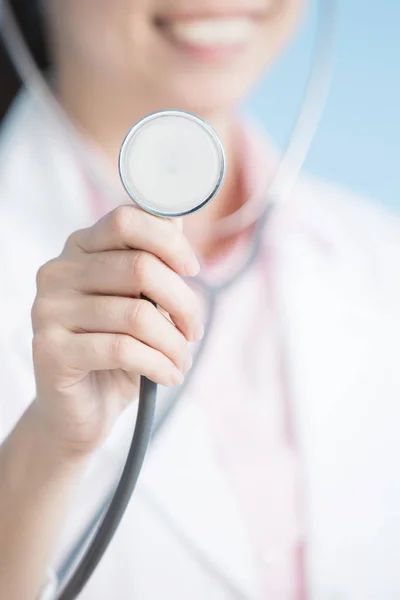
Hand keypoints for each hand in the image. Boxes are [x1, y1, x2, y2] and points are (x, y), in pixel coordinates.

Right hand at [31, 206, 202, 457]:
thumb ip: (152, 261)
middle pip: (140, 267)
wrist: (82, 409)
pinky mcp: (50, 349)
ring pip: (137, 314)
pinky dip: (158, 364)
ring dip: (174, 344)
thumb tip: (178, 220)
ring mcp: (48, 310)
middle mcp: (58, 272)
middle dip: (183, 303)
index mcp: (80, 248)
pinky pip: (122, 349)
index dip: (170, 242)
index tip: (193, 271)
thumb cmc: (118, 351)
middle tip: (194, 331)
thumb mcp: (140, 302)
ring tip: (182, 360)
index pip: (126, 220)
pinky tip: (169, 375)